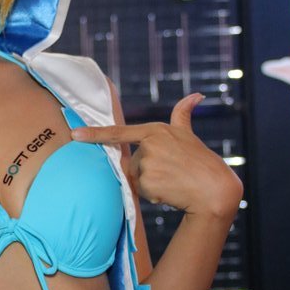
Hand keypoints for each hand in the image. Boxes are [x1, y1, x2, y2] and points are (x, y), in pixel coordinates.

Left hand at [71, 93, 242, 218]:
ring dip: (152, 183)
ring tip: (174, 181)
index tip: (74, 134)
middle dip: (149, 170)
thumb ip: (183, 114)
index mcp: (155, 131)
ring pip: (137, 177)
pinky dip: (154, 194)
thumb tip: (196, 95)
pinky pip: (141, 191)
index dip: (94, 134)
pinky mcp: (147, 182)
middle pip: (133, 163)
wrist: (214, 190)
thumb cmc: (202, 161)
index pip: (119, 133)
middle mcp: (148, 145)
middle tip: (173, 172)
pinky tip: (171, 190)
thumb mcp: (188, 134)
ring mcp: (147, 163)